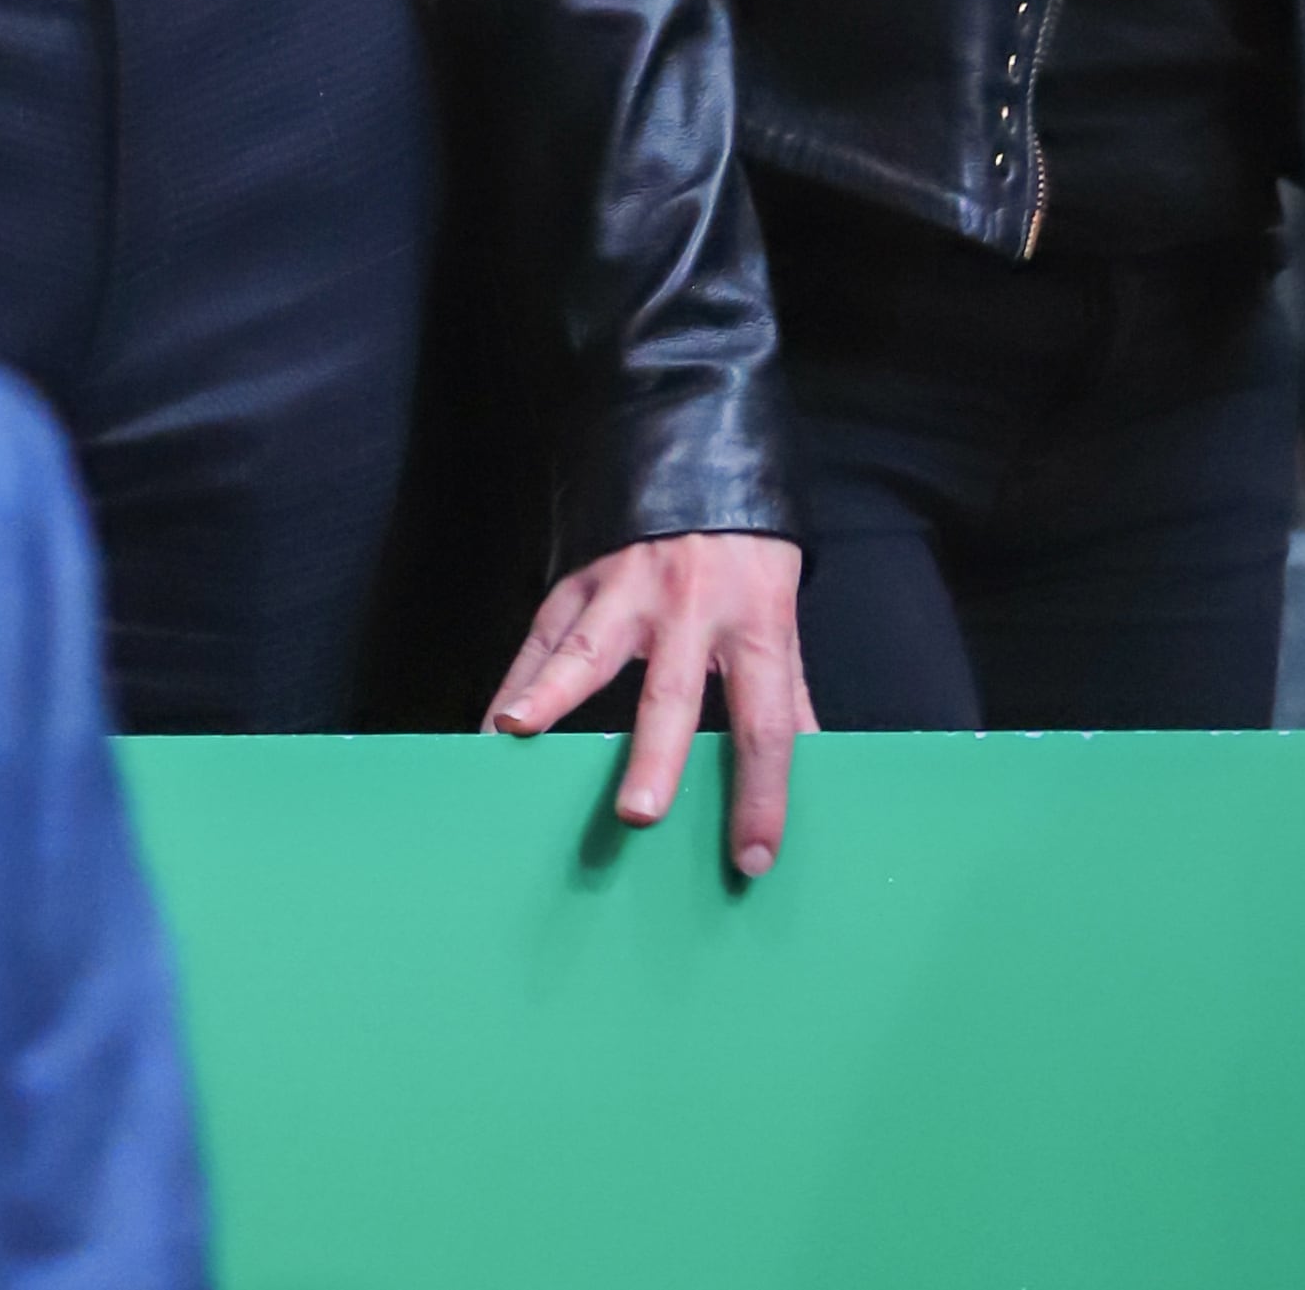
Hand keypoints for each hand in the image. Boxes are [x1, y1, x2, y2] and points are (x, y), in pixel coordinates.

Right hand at [487, 530, 814, 879]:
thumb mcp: (783, 608)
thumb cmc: (748, 548)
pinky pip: (543, 634)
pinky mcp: (584, 577)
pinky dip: (515, 680)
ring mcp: (629, 588)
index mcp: (754, 623)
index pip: (765, 721)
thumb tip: (812, 763)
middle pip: (672, 691)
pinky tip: (492, 725)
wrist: (704, 447)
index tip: (754, 857)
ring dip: (551, 694)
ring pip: (588, 648)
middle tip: (638, 814)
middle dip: (656, 754)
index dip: (762, 792)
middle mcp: (691, 608)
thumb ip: (788, 689)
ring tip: (517, 732)